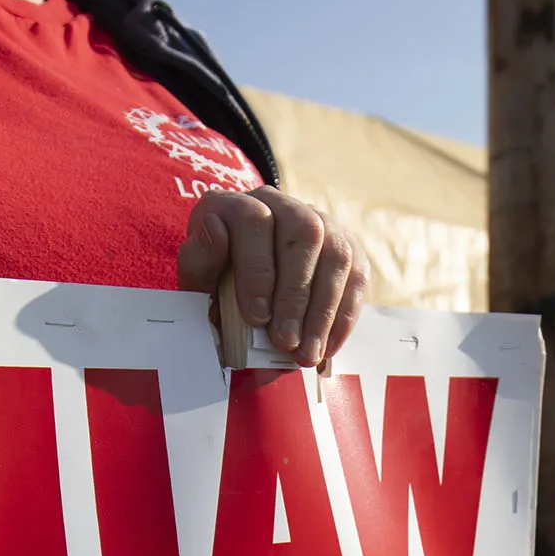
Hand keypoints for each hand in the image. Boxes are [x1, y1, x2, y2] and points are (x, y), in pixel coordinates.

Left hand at [177, 187, 365, 368]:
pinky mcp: (346, 245)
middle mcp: (281, 203)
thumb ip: (199, 260)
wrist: (243, 290)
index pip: (255, 220)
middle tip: (286, 341)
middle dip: (296, 294)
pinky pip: (357, 275)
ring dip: (324, 309)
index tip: (256, 317)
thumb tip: (214, 231)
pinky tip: (328, 346)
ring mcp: (319, 220)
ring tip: (308, 352)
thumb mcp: (197, 279)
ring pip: (336, 253)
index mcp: (236, 204)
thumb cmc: (216, 284)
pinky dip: (344, 315)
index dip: (258, 268)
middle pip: (303, 233)